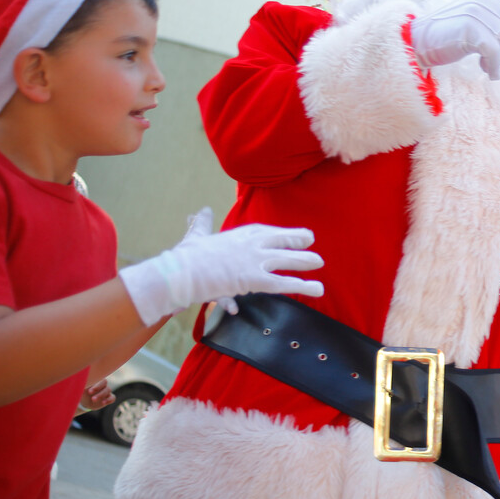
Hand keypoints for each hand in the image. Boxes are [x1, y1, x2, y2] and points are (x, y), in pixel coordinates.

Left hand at [78, 379, 113, 413]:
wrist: (84, 401)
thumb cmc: (82, 392)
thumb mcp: (80, 389)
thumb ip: (80, 385)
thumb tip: (75, 381)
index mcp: (96, 380)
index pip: (99, 378)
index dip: (95, 384)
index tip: (89, 390)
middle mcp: (102, 384)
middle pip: (104, 383)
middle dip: (98, 388)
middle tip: (89, 393)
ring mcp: (106, 391)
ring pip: (108, 390)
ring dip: (101, 395)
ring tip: (93, 400)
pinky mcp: (109, 398)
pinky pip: (112, 398)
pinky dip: (108, 400)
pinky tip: (103, 403)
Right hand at [120, 208, 324, 326]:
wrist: (179, 273)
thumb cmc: (185, 257)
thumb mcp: (196, 235)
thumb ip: (202, 223)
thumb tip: (201, 211)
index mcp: (239, 234)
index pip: (266, 232)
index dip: (282, 234)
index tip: (293, 234)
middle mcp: (251, 244)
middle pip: (281, 241)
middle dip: (298, 242)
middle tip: (311, 242)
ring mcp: (254, 261)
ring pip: (286, 260)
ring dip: (304, 261)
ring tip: (320, 264)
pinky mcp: (253, 279)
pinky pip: (281, 283)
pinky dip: (299, 285)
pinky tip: (314, 287)